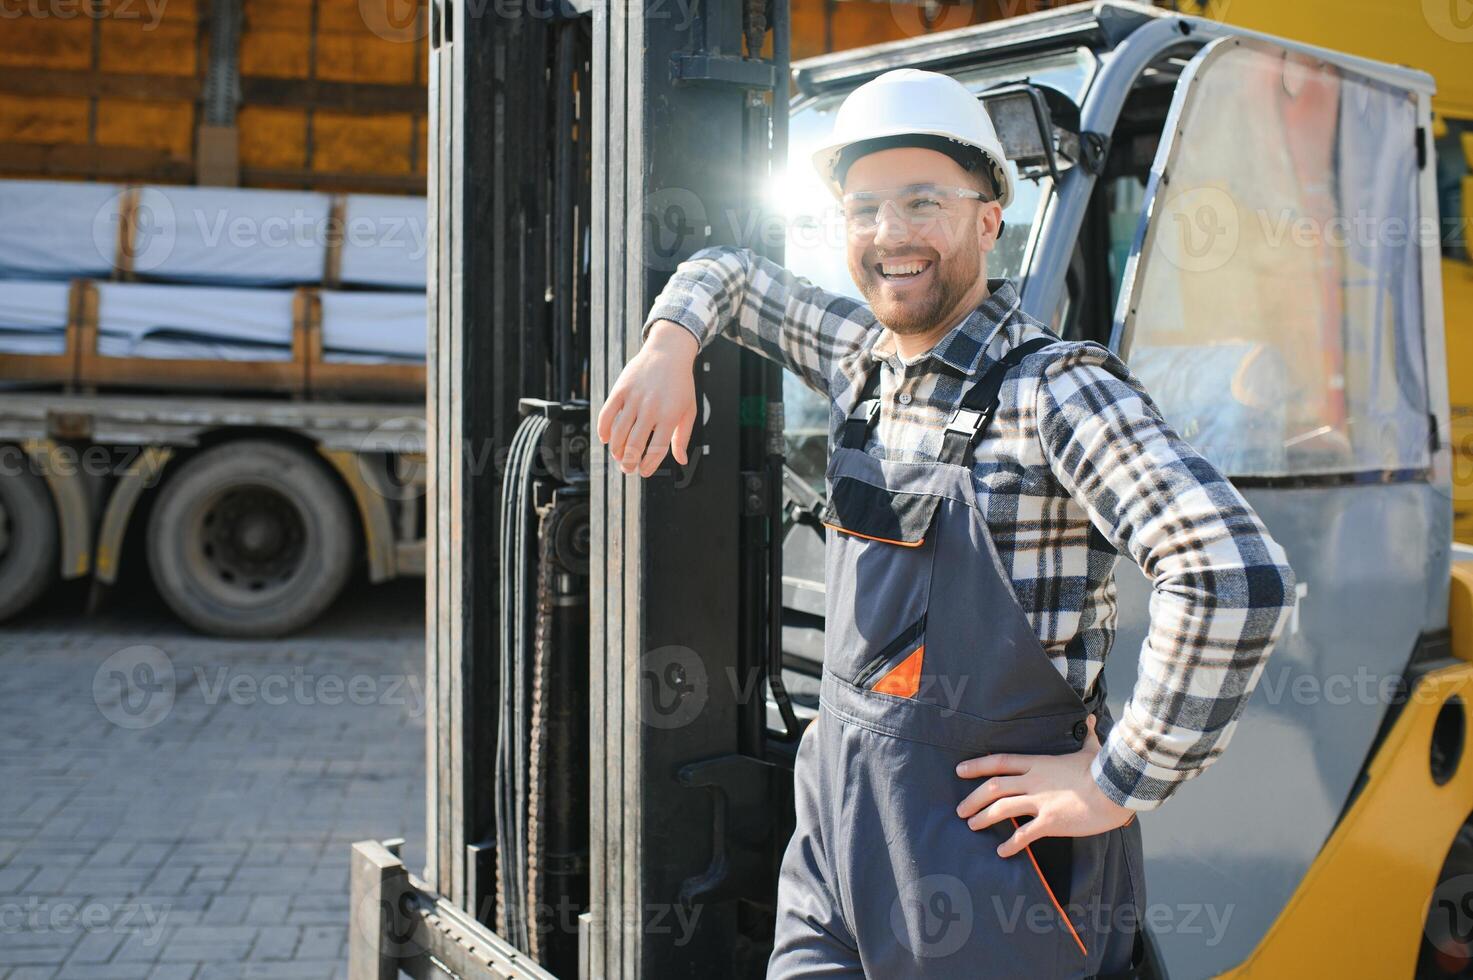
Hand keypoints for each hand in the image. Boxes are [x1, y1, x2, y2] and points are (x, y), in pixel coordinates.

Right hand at [597, 320, 699, 477]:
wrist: (668, 352)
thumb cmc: (681, 384)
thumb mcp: (689, 410)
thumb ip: (683, 437)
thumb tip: (681, 461)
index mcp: (670, 416)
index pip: (656, 450)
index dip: (648, 466)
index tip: (643, 472)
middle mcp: (651, 408)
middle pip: (635, 445)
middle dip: (629, 463)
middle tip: (628, 468)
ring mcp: (634, 398)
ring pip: (619, 433)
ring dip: (616, 450)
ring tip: (619, 456)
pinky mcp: (621, 389)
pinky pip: (607, 415)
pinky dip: (603, 430)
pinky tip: (605, 439)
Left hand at [954, 715, 1136, 857]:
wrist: (1116, 789)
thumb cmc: (1104, 769)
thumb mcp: (1091, 748)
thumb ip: (1086, 735)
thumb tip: (1091, 719)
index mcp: (1038, 763)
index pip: (1000, 761)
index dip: (977, 765)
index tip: (959, 770)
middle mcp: (1033, 781)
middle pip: (993, 787)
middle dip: (973, 798)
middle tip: (960, 809)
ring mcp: (1040, 801)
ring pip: (1001, 809)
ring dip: (983, 818)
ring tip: (972, 826)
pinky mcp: (1050, 822)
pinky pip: (1023, 834)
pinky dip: (1010, 844)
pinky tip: (1001, 852)